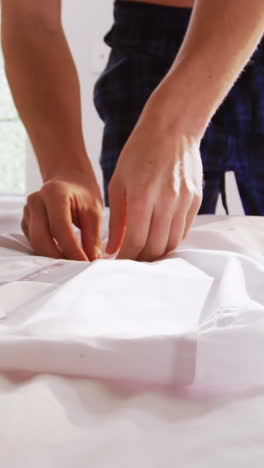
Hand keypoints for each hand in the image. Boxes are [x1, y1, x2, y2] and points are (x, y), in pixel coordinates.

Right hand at [22, 166, 102, 260]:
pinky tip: (64, 255)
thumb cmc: (83, 194)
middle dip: (60, 258)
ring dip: (54, 257)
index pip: (60, 228)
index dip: (73, 250)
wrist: (68, 181)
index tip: (86, 264)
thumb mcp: (94, 212)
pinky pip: (34, 243)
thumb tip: (92, 261)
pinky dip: (49, 252)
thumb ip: (92, 237)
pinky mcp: (25, 222)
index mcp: (54, 193)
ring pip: (36, 244)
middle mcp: (35, 201)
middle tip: (78, 267)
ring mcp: (27, 212)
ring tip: (74, 263)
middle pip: (41, 239)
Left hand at [106, 98, 202, 261]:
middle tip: (130, 260)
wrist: (172, 127)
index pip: (135, 242)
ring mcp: (184, 201)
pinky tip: (159, 237)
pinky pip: (183, 230)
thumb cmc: (139, 152)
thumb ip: (117, 218)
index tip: (118, 262)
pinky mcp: (196, 199)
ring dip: (157, 253)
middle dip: (141, 260)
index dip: (126, 258)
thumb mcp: (118, 182)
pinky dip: (170, 239)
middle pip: (156, 248)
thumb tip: (114, 248)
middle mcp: (166, 201)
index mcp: (142, 196)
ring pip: (172, 243)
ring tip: (144, 252)